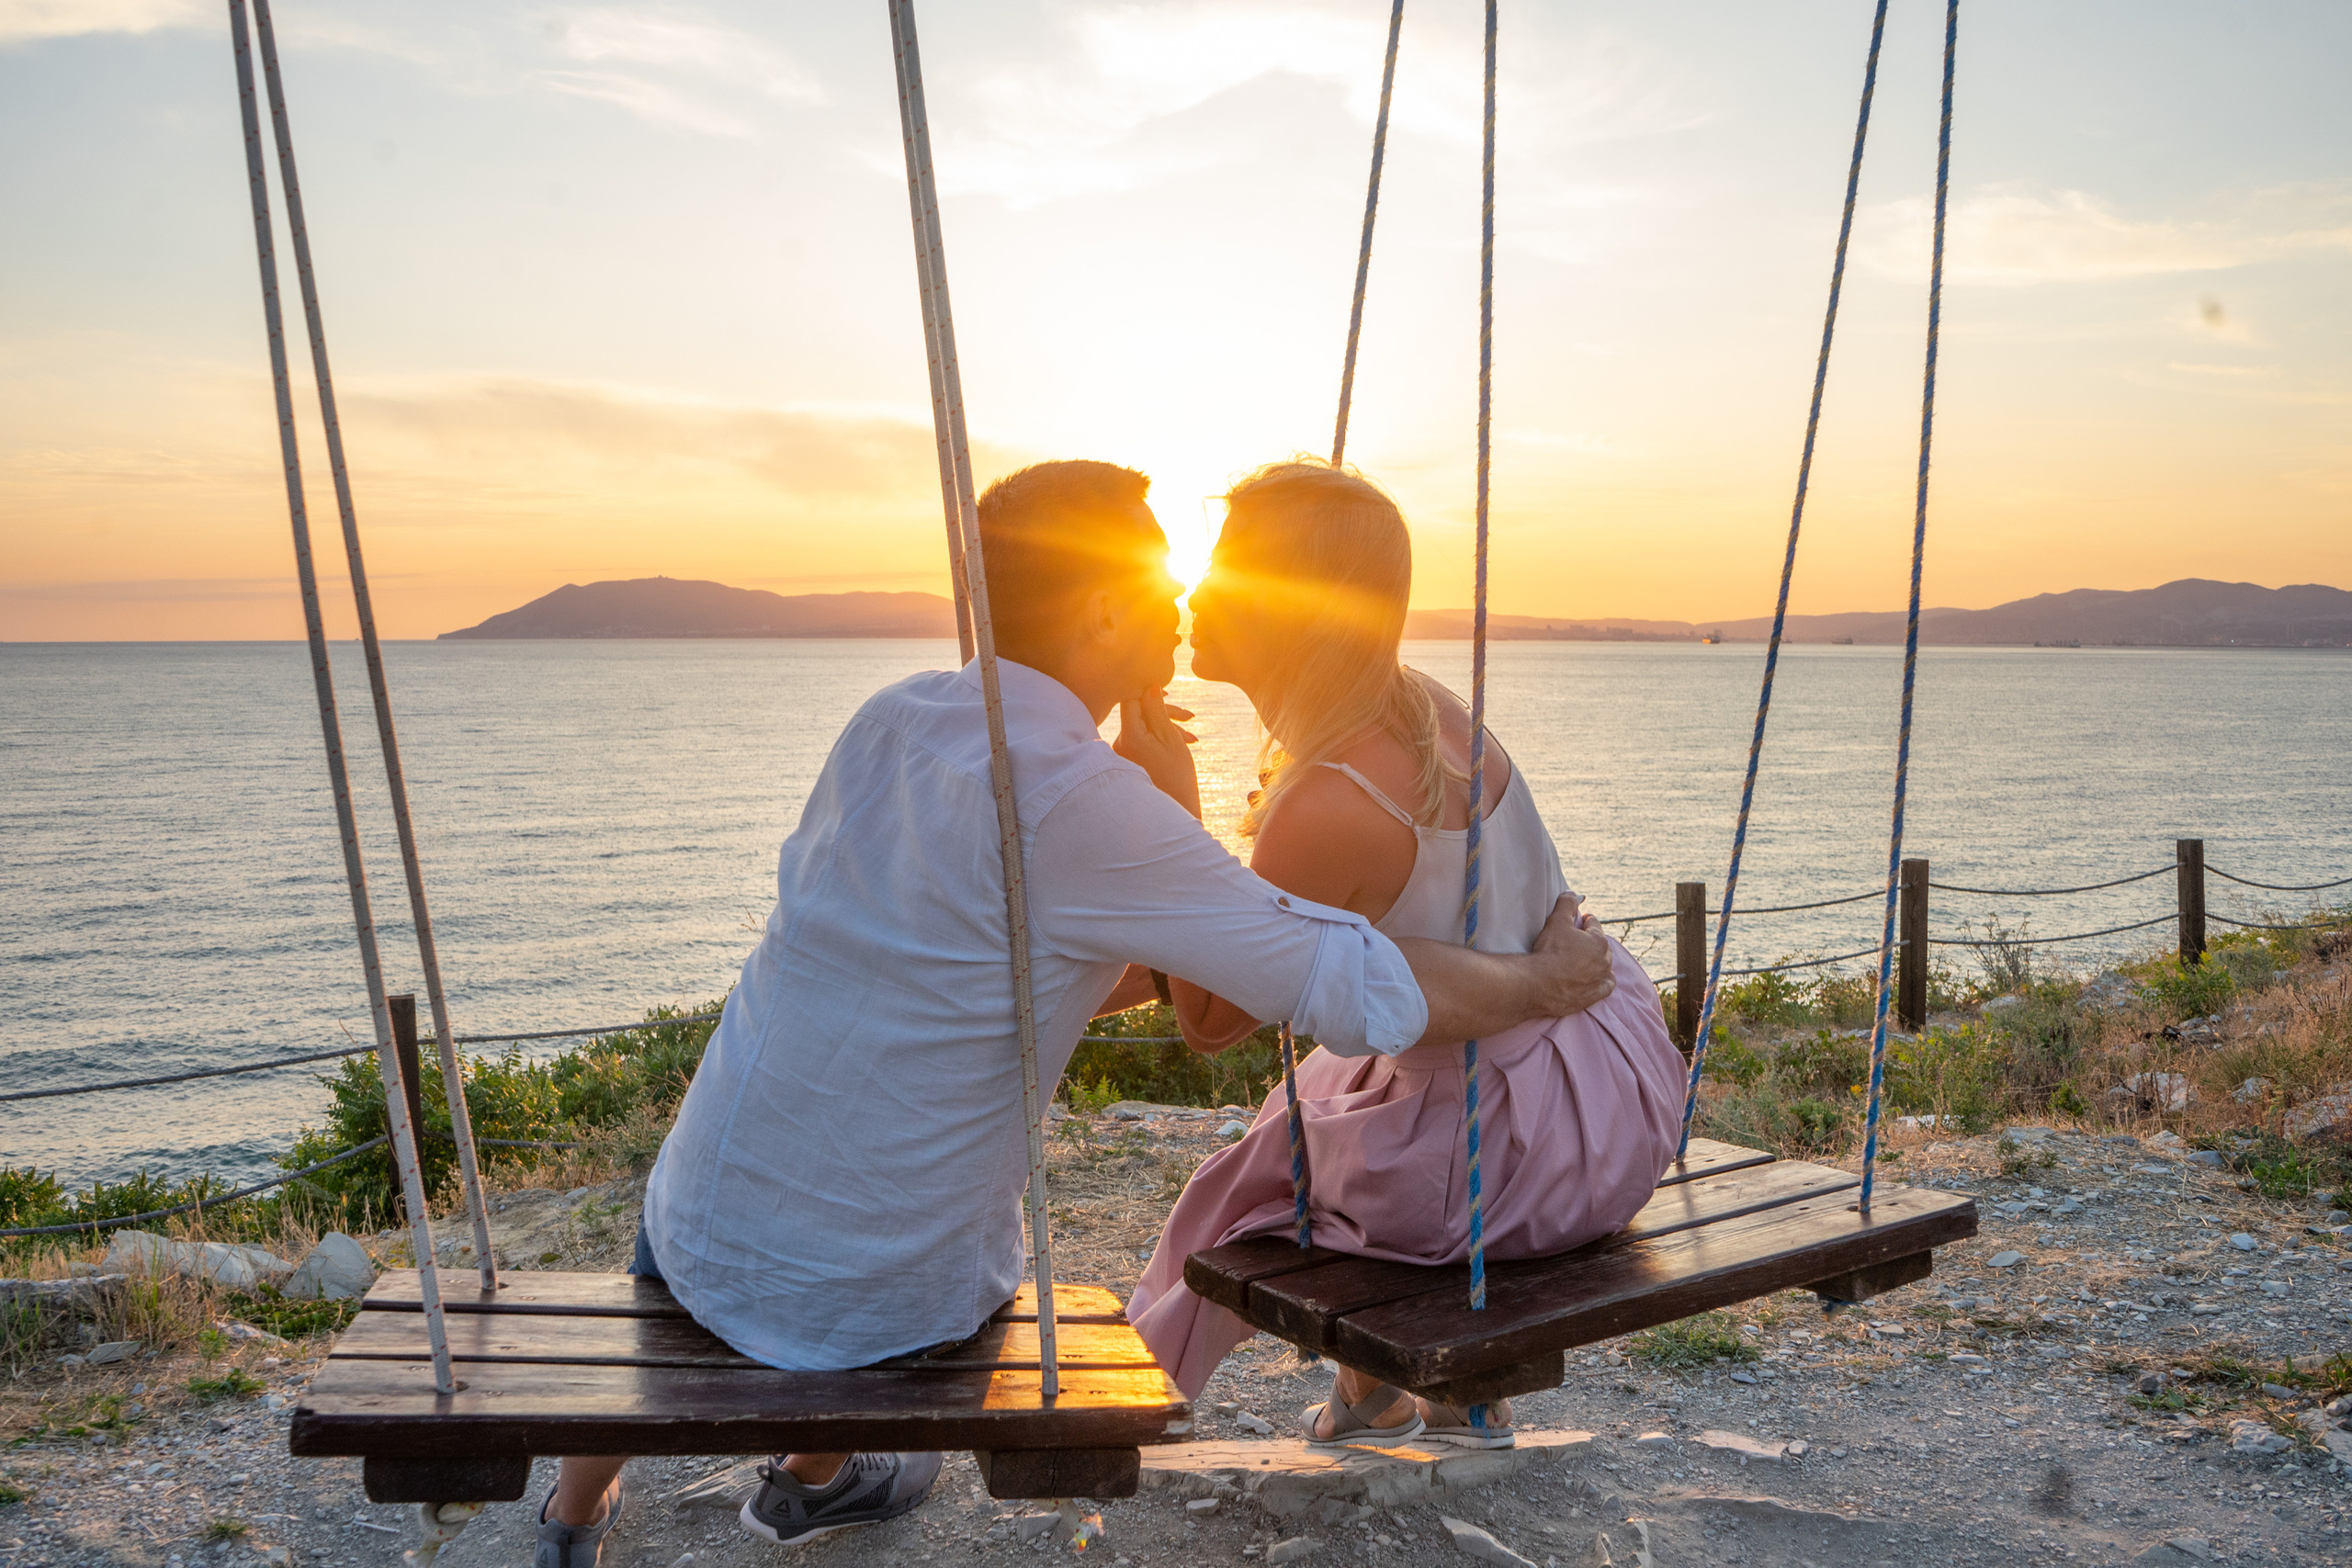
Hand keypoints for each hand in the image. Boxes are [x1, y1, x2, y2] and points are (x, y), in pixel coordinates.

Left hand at [1115, 687, 1201, 819]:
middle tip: (1190, 717)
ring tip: (1192, 739)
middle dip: (1164, 713)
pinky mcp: (1126, 761)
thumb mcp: (1170, 738)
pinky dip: (1159, 740)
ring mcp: (1120, 754)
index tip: (1168, 693)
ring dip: (1166, 728)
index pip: (1132, 700)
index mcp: (1128, 736)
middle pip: (1138, 714)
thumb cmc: (1176, 776)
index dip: (1149, 692)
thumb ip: (1157, 710)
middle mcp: (1118, 744)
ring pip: (1142, 728)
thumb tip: (1149, 685)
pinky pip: (1141, 741)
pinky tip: (1181, 745)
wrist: (1174, 809)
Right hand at [1528, 894, 1614, 1018]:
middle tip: (1579, 940)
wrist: (1539, 984)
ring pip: (1606, 966)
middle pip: (1601, 946)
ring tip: (1586, 960)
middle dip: (1592, 941)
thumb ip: (1567, 904)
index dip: (1585, 921)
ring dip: (1599, 961)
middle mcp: (1604, 960)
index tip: (1580, 920)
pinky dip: (1603, 981)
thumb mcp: (1557, 921)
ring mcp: (1600, 979)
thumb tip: (1574, 894)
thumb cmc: (1549, 951)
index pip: (1594, 925)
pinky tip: (1596, 979)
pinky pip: (1606, 986)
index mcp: (1598, 941)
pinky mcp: (1594, 996)